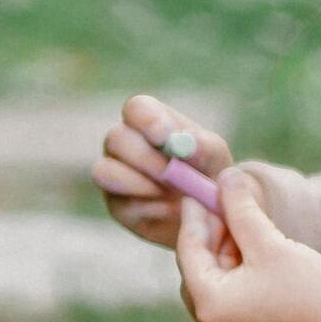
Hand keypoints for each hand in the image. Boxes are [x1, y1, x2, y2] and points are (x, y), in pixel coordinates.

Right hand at [94, 92, 229, 249]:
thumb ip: (203, 147)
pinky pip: (119, 204)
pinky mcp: (116, 205)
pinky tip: (168, 209)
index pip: (135, 108)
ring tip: (170, 193)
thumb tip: (184, 144)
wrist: (207, 213)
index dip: (146, 120)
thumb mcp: (215, 157)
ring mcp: (114, 174)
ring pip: (105, 171)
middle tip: (168, 172)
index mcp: (148, 122)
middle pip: (116, 138)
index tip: (164, 136)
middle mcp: (124, 144)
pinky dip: (146, 207)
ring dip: (138, 182)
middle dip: (143, 157)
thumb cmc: (209, 173)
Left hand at [175, 166, 320, 321]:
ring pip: (214, 285)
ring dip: (224, 254)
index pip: (189, 253)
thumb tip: (224, 176)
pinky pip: (229, 301)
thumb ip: (240, 208)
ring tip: (242, 225)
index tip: (195, 191)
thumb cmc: (311, 286)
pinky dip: (236, 275)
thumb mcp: (269, 241)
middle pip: (198, 271)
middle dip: (210, 236)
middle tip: (221, 204)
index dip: (194, 217)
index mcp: (210, 307)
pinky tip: (252, 251)